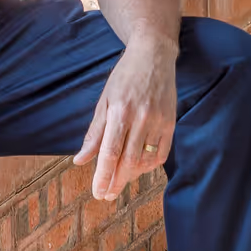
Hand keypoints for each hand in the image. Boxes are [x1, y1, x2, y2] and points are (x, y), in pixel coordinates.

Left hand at [74, 39, 176, 201]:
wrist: (154, 54)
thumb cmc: (125, 76)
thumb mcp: (104, 101)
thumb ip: (94, 133)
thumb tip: (80, 160)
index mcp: (119, 111)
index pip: (110, 153)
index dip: (103, 176)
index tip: (97, 193)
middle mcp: (140, 117)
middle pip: (128, 161)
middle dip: (116, 182)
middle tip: (107, 195)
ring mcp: (158, 120)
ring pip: (145, 159)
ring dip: (132, 175)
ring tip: (120, 181)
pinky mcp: (171, 121)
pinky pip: (162, 152)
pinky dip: (150, 165)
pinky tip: (139, 168)